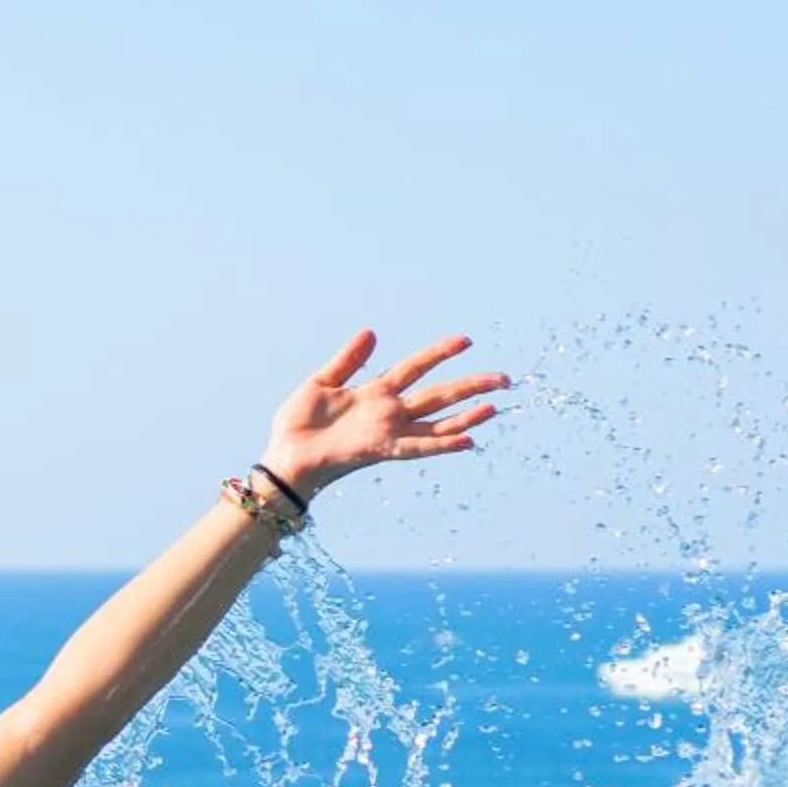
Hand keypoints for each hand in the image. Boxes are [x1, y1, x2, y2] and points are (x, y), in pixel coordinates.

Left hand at [258, 330, 506, 496]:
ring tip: (494, 405)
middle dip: (469, 385)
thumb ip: (348, 360)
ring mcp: (387, 431)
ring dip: (466, 415)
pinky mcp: (380, 449)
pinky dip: (442, 444)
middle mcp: (388, 412)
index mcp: (375, 392)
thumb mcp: (320, 383)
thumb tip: (372, 331)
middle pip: (437, 394)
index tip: (466, 340)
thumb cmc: (298, 424)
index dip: (439, 353)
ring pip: (436, 421)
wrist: (284, 455)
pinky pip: (417, 447)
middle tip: (503, 377)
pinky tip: (468, 440)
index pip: (415, 367)